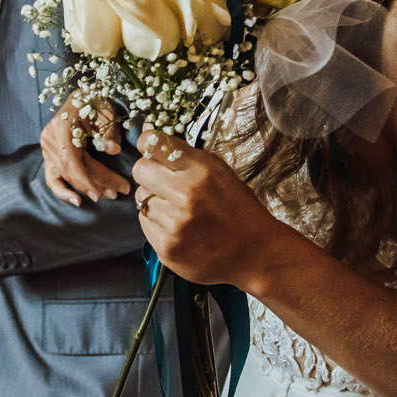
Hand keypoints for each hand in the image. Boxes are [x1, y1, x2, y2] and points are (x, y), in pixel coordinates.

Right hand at [40, 98, 131, 207]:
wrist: (81, 97)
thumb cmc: (95, 102)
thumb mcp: (106, 112)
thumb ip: (109, 131)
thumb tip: (113, 150)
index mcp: (61, 126)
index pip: (70, 159)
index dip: (84, 178)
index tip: (99, 194)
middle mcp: (50, 139)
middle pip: (72, 170)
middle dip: (97, 182)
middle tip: (121, 190)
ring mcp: (47, 149)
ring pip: (67, 175)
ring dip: (88, 187)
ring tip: (110, 194)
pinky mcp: (49, 156)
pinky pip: (54, 178)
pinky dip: (63, 191)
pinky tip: (77, 201)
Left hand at [129, 129, 274, 286]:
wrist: (255, 254)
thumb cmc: (239, 210)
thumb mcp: (221, 173)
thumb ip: (188, 159)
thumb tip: (151, 143)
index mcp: (202, 170)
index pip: (154, 143)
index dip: (149, 144)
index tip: (149, 147)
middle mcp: (185, 194)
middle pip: (141, 170)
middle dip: (149, 173)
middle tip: (163, 182)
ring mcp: (173, 224)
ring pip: (141, 198)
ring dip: (155, 200)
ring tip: (178, 210)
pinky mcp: (165, 247)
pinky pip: (145, 222)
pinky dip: (157, 222)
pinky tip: (177, 227)